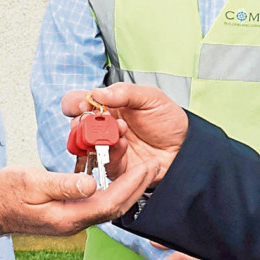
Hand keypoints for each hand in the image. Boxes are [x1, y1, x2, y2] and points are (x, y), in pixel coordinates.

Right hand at [0, 159, 155, 238]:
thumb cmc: (4, 195)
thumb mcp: (31, 182)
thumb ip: (62, 184)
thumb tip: (91, 182)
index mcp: (68, 217)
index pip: (110, 203)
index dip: (131, 186)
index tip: (146, 169)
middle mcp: (74, 222)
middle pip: (115, 208)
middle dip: (137, 188)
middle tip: (154, 168)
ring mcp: (71, 220)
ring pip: (108, 206)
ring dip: (127, 188)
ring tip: (142, 171)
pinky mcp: (67, 214)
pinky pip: (96, 203)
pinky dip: (110, 189)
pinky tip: (115, 176)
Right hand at [61, 84, 187, 182]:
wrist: (185, 146)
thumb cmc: (168, 120)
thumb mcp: (150, 97)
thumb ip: (124, 92)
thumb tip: (97, 93)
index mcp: (106, 107)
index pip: (76, 102)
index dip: (74, 104)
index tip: (84, 105)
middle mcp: (102, 128)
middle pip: (76, 127)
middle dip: (84, 125)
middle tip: (100, 121)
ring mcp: (106, 148)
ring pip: (86, 147)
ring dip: (98, 138)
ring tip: (120, 131)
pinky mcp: (115, 166)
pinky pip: (104, 163)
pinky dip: (113, 152)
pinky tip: (125, 145)